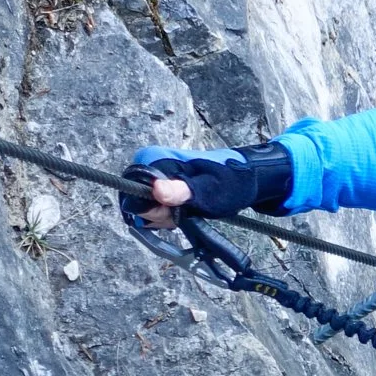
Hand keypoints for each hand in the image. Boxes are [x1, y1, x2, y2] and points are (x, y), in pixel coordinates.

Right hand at [118, 144, 292, 230]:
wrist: (245, 179)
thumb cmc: (229, 181)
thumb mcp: (209, 190)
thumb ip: (182, 191)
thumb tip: (156, 190)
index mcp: (152, 158)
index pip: (129, 193)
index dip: (148, 210)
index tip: (170, 213)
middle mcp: (148, 164)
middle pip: (135, 203)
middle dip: (157, 215)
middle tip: (182, 214)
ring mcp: (154, 176)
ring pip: (144, 208)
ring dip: (164, 218)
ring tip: (187, 212)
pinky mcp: (162, 186)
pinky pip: (153, 209)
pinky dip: (167, 216)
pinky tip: (184, 214)